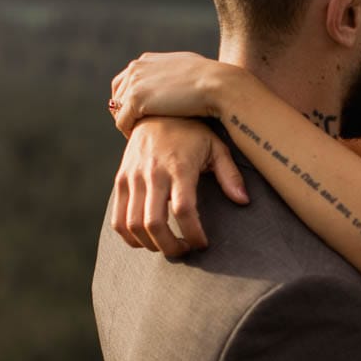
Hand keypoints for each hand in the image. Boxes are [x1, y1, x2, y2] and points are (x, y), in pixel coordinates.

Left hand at [110, 51, 238, 135]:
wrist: (217, 85)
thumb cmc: (210, 79)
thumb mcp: (186, 68)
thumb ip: (172, 74)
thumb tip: (177, 82)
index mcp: (146, 60)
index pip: (125, 81)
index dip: (130, 100)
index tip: (141, 115)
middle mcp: (136, 68)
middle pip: (118, 95)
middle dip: (125, 112)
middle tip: (137, 129)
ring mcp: (134, 82)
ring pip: (118, 109)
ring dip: (127, 123)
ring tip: (140, 136)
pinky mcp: (135, 99)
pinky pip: (122, 121)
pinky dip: (128, 132)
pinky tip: (141, 139)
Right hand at [112, 116, 248, 253]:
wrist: (155, 110)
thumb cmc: (191, 131)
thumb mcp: (216, 147)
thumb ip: (230, 175)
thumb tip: (243, 201)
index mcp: (179, 167)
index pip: (183, 209)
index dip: (193, 234)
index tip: (202, 244)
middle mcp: (153, 173)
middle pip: (154, 223)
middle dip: (170, 247)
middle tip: (184, 251)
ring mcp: (132, 177)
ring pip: (133, 225)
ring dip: (150, 245)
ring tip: (167, 246)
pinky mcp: (120, 181)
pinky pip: (117, 219)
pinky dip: (129, 237)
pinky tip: (146, 239)